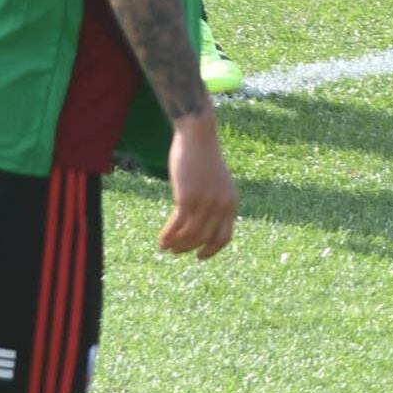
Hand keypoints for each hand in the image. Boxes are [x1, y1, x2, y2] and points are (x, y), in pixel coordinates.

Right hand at [159, 115, 236, 258]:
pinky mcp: (187, 198)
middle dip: (188, 248)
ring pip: (189, 235)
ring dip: (176, 245)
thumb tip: (202, 224)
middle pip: (203, 238)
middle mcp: (220, 205)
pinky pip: (177, 226)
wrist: (198, 136)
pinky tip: (161, 241)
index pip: (223, 237)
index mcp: (231, 203)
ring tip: (166, 247)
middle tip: (175, 251)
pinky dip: (168, 236)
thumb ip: (215, 201)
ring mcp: (204, 203)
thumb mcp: (217, 182)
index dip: (211, 250)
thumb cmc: (205, 158)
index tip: (199, 256)